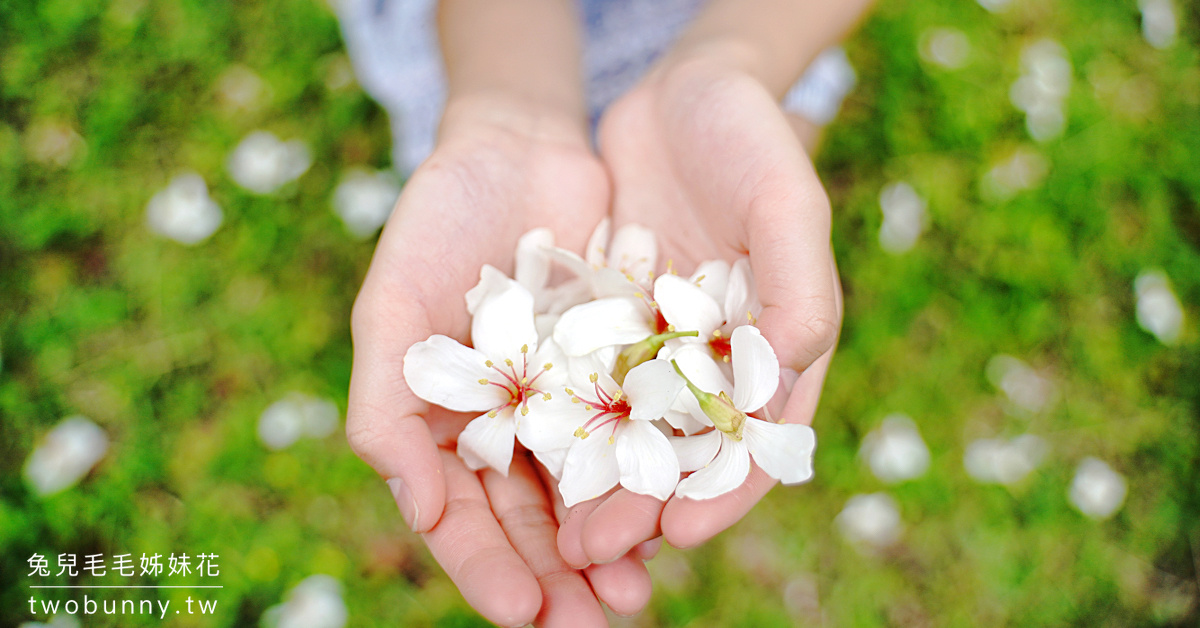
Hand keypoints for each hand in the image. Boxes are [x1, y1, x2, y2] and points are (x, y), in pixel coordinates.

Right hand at [347, 96, 652, 625]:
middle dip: (557, 580)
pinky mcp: (620, 372)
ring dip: (609, 546)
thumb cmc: (433, 225)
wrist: (516, 148)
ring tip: (638, 591)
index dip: (487, 570)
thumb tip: (415, 508)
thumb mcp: (392, 310)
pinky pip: (638, 436)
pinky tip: (672, 514)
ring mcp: (566, 404)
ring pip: (587, 493)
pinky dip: (650, 477)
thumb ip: (386, 408)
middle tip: (594, 624)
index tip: (522, 613)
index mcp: (443, 428)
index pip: (461, 519)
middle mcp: (508, 428)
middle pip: (530, 524)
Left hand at [557, 53, 843, 566]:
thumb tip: (791, 371)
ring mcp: (663, 349)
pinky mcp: (613, 326)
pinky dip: (562, 427)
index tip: (680, 533)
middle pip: (684, 453)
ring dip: (598, 487)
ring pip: (629, 434)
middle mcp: (720, 363)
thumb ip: (800, 289)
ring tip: (559, 536)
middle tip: (594, 553)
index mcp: (779, 350)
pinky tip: (525, 461)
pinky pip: (585, 386)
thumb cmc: (750, 140)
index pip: (757, 440)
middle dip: (643, 507)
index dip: (724, 493)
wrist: (681, 93)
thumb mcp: (786, 206)